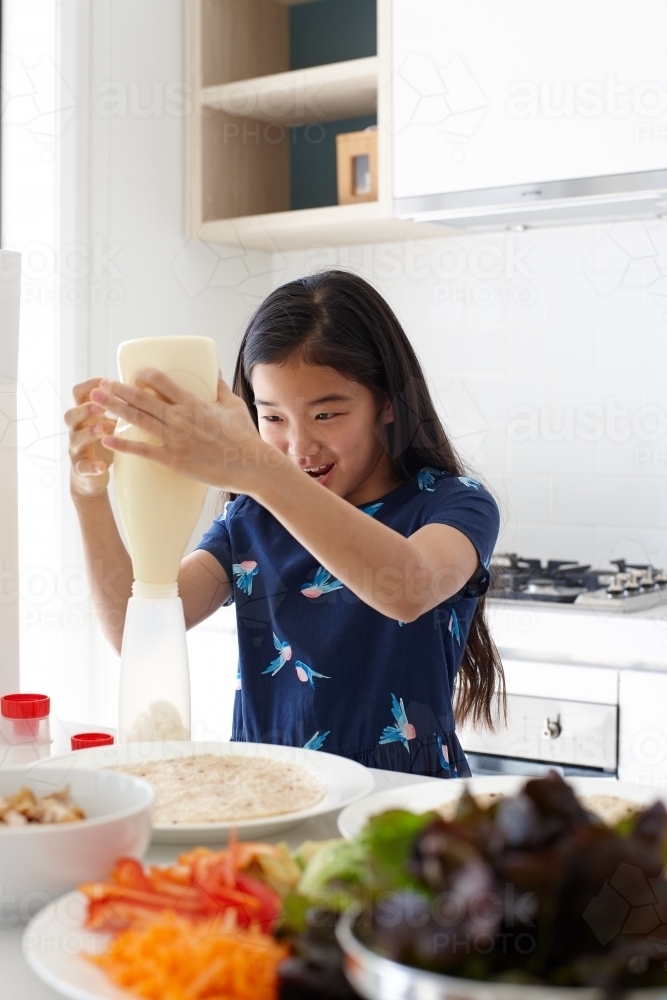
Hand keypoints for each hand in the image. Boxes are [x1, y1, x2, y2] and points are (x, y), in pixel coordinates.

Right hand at [65, 378, 117, 498]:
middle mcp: (77, 430)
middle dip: (85, 409)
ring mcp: (77, 450)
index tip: (106, 383)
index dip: (90, 386)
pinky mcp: (81, 468)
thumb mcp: (110, 423)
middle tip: (101, 406)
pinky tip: (101, 467)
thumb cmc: (105, 444)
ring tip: (104, 428)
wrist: (91, 477)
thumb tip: (141, 387)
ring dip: (89, 432)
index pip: (79, 395)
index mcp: (85, 416)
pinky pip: (83, 467)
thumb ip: (118, 408)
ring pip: (75, 438)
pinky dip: (92, 467)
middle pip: (70, 415)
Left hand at [90, 369, 278, 491]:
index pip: (160, 381)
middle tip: (100, 385)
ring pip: (137, 419)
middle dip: (117, 390)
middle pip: (141, 399)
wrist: (251, 465)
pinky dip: (122, 444)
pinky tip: (106, 438)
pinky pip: (142, 450)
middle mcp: (180, 417)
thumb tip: (214, 370)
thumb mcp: (232, 405)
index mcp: (193, 402)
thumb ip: (219, 386)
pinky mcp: (173, 459)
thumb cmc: (244, 436)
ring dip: (113, 409)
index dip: (143, 376)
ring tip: (95, 402)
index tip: (133, 376)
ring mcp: (175, 439)